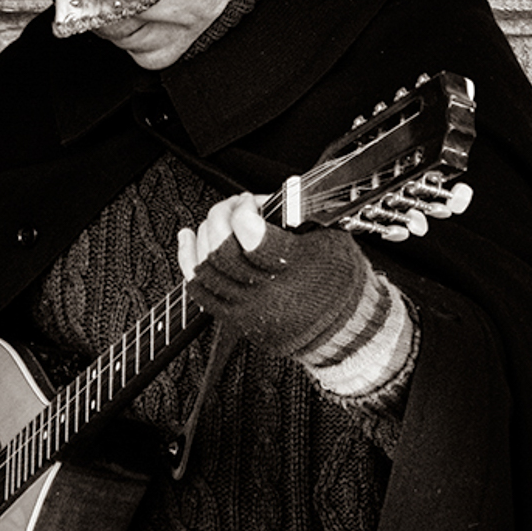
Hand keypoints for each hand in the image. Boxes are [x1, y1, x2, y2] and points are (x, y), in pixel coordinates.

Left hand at [178, 193, 374, 358]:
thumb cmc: (340, 283)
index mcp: (295, 269)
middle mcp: (266, 292)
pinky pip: (199, 290)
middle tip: (233, 206)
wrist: (343, 331)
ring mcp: (247, 308)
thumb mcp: (331, 240)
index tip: (251, 203)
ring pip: (205, 269)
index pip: (250, 235)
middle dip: (220, 216)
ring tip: (216, 219)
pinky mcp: (234, 318)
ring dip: (204, 234)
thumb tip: (262, 199)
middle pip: (221, 250)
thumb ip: (297, 217)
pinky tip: (188, 238)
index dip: (243, 210)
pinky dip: (188, 259)